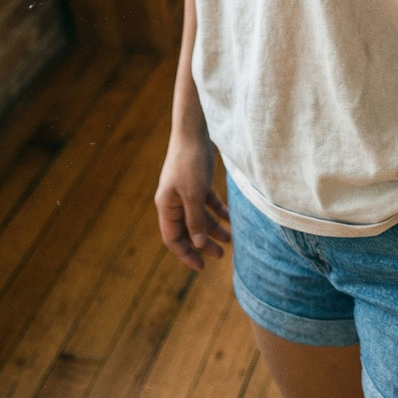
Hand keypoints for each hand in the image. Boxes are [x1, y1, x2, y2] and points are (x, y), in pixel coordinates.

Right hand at [155, 133, 230, 270]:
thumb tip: (198, 245)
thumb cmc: (189, 162)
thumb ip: (195, 220)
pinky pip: (208, 204)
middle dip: (203, 244)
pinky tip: (231, 219)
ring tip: (231, 240)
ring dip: (214, 229)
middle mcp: (175, 202)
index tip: (201, 266)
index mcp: (166, 206)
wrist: (194, 131)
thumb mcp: (193, 194)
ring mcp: (186, 192)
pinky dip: (218, 212)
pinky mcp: (199, 183)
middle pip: (188, 230)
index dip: (186, 254)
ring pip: (200, 218)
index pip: (173, 239)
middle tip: (221, 256)